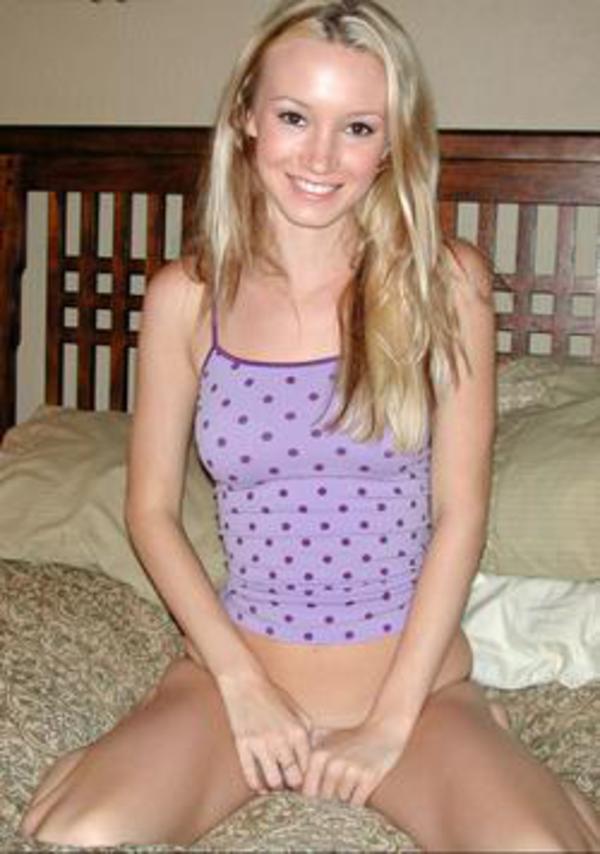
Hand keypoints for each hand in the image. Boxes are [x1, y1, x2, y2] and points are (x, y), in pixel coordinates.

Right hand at [217, 670, 312, 793]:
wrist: (245, 683)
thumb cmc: (273, 697)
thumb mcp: (298, 711)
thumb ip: (309, 733)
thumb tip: (316, 756)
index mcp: (298, 731)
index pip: (309, 767)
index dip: (308, 780)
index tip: (305, 786)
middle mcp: (282, 739)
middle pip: (293, 779)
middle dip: (293, 788)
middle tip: (291, 791)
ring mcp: (261, 743)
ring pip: (273, 782)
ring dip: (275, 789)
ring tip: (276, 789)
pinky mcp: (243, 745)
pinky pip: (251, 775)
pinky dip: (256, 785)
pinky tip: (259, 786)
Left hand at [302, 718, 408, 805]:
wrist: (382, 730)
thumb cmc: (350, 738)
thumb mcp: (324, 738)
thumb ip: (306, 754)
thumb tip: (287, 780)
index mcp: (318, 755)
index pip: (306, 791)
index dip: (308, 799)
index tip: (311, 803)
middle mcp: (332, 764)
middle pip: (323, 799)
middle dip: (326, 802)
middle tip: (334, 797)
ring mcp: (351, 771)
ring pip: (340, 802)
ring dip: (343, 800)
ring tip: (348, 787)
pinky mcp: (368, 778)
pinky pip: (357, 803)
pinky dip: (356, 801)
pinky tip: (358, 788)